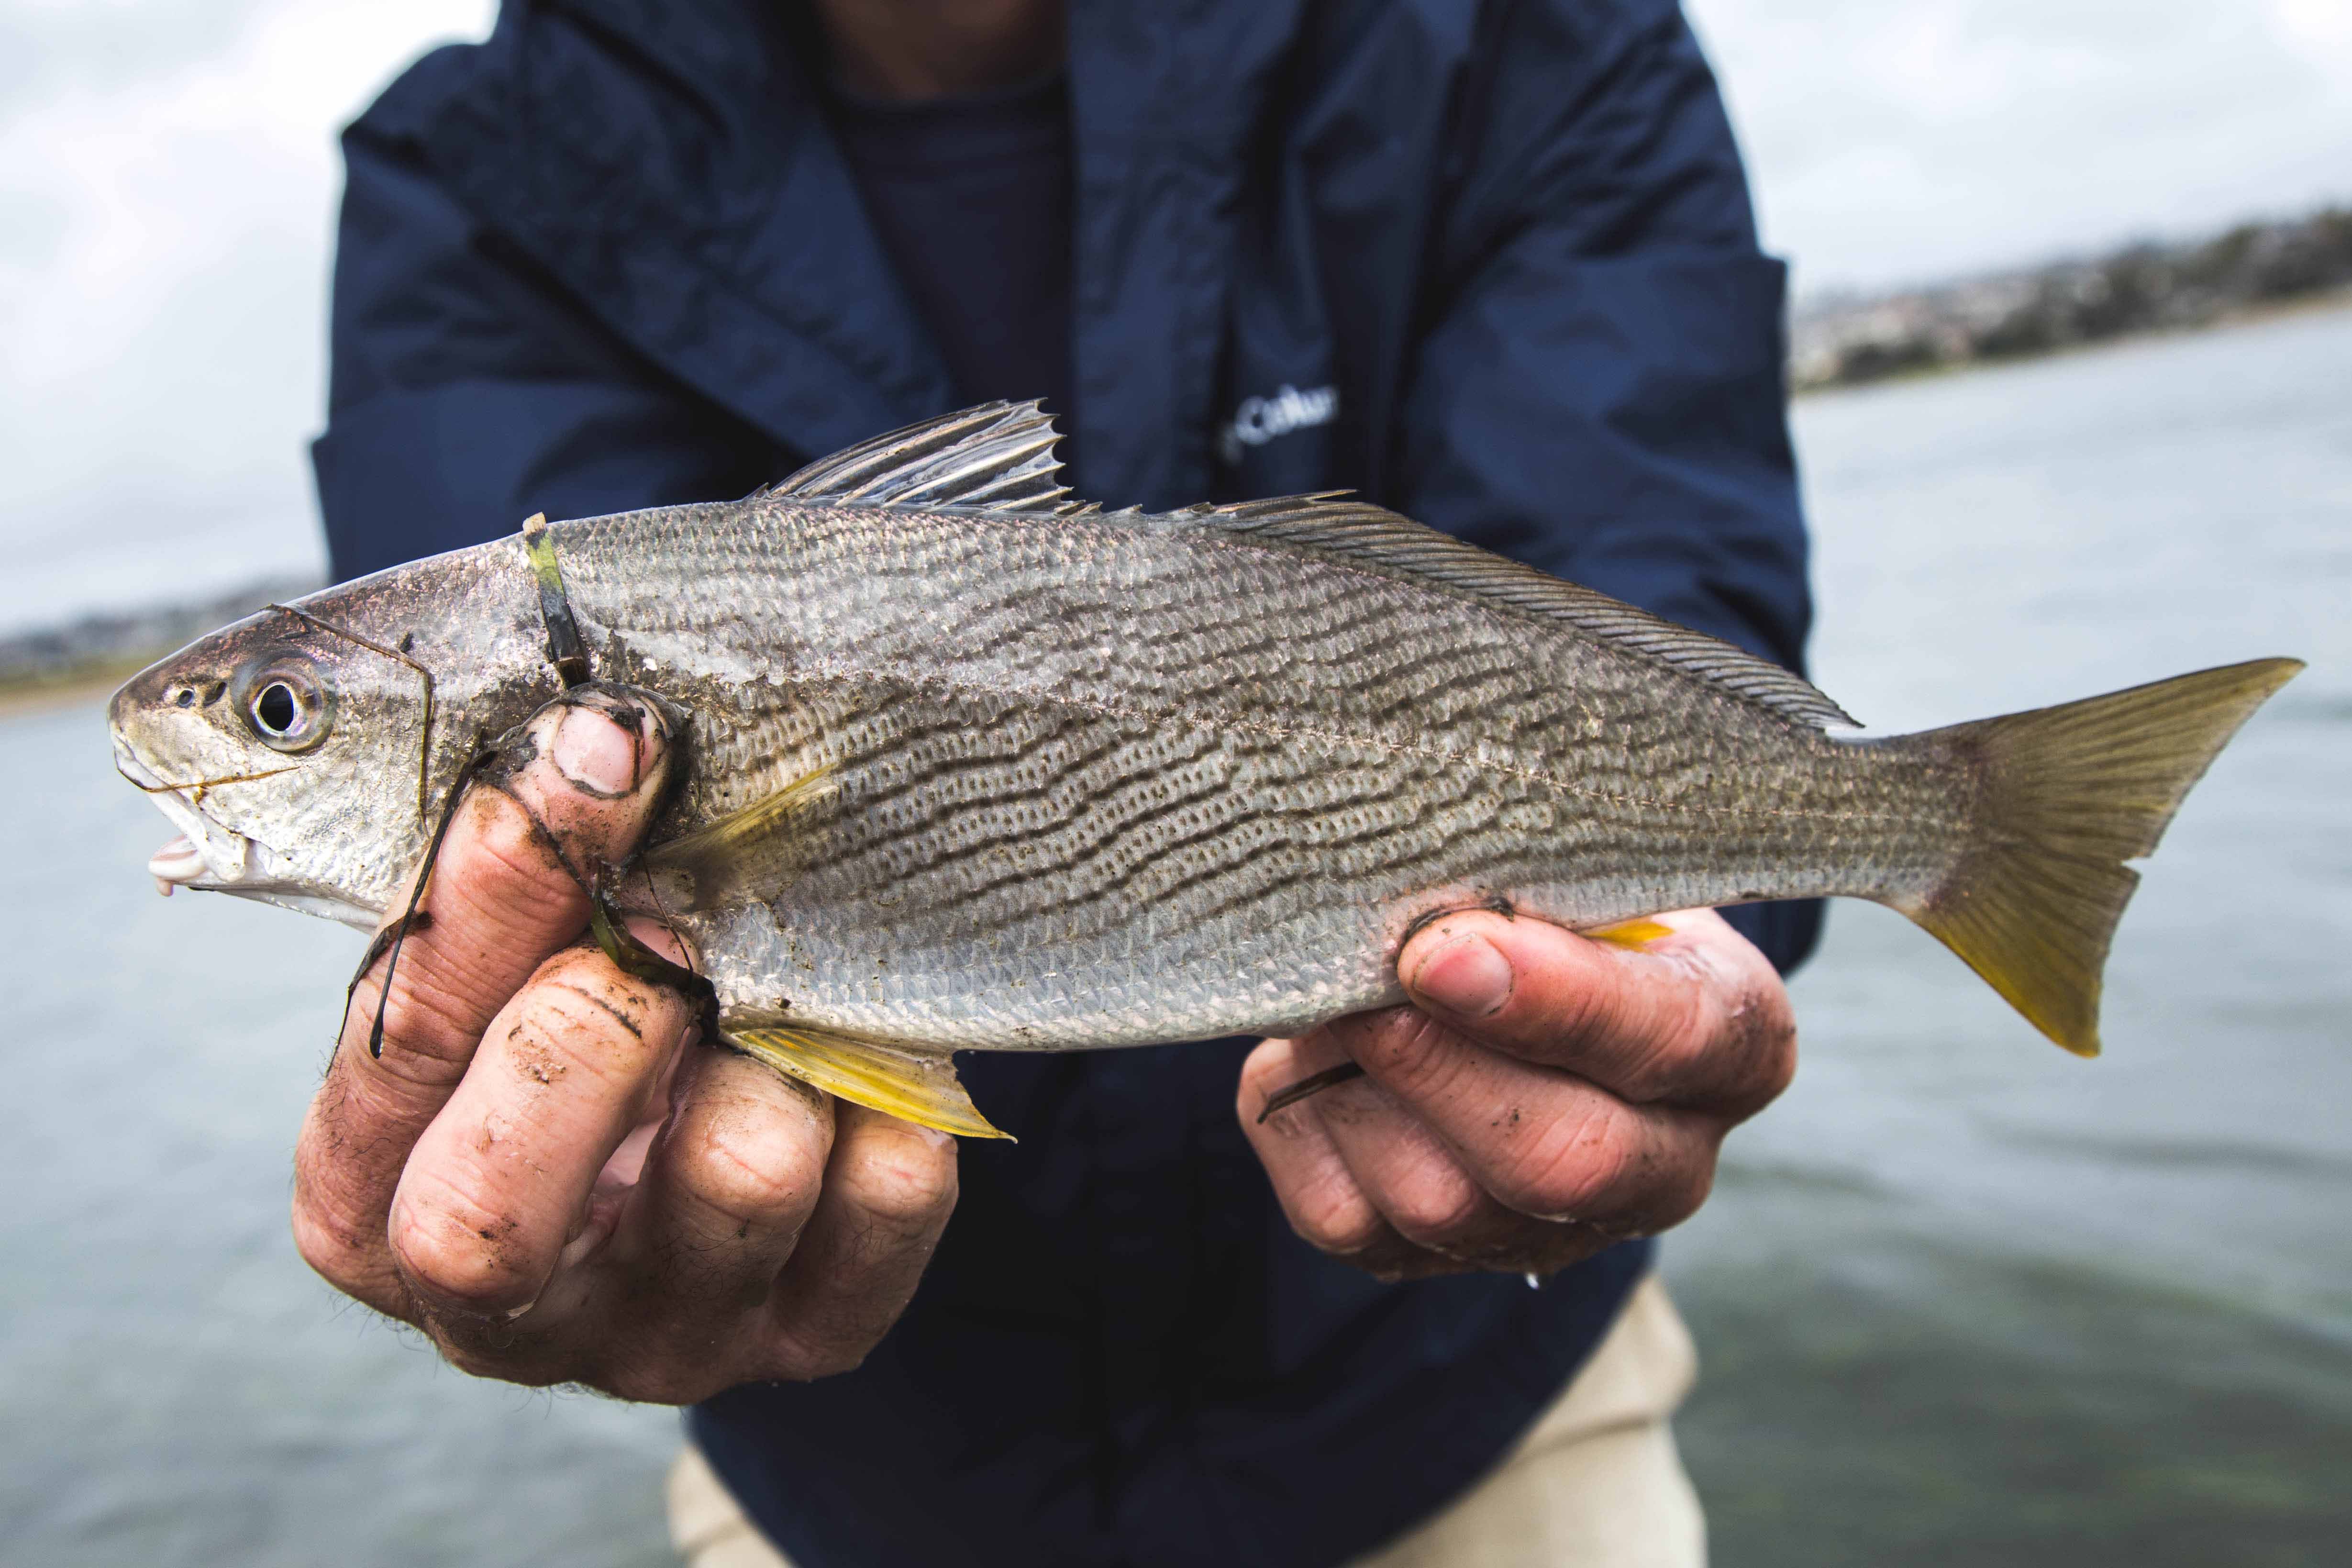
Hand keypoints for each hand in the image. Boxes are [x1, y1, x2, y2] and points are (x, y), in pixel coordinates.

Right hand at [291, 687, 957, 1401]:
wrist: (697, 1126)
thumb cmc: (568, 1014)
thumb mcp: (510, 957)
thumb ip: (524, 881)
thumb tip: (598, 745)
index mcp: (374, 1203)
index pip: (403, 1059)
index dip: (497, 896)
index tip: (597, 752)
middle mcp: (500, 1313)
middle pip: (497, 1215)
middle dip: (599, 1027)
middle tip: (675, 916)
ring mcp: (664, 1340)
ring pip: (740, 1178)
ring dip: (773, 1044)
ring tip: (771, 984)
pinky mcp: (810, 1336)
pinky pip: (885, 1194)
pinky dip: (891, 1092)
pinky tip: (853, 1050)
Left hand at [1240, 908, 1794, 1278]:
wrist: (1503, 971)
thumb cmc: (1552, 899)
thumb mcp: (1573, 867)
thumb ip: (1530, 885)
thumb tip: (1431, 917)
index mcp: (1735, 1045)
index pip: (1677, 1039)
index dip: (1556, 999)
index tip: (1443, 949)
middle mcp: (1666, 1165)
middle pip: (1564, 1161)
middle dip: (1443, 1066)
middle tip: (1370, 987)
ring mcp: (1553, 1233)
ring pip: (1440, 1202)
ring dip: (1360, 1088)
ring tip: (1335, 1002)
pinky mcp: (1435, 1260)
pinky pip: (1350, 1219)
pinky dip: (1306, 1124)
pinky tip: (1313, 1060)